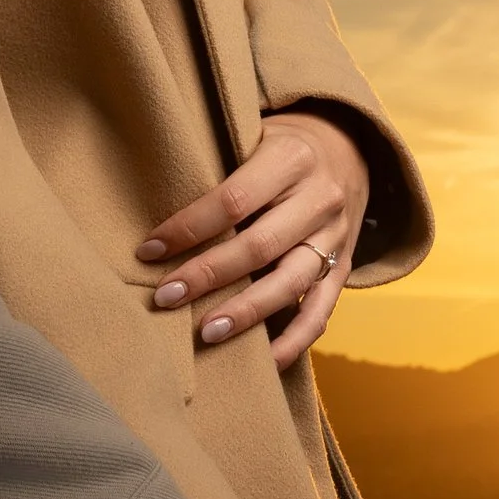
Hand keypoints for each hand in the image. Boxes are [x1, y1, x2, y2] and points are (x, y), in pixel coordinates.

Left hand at [136, 111, 369, 372]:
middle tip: (165, 296)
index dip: (188, 229)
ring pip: (291, 283)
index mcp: (291, 158)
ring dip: (247, 312)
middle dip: (208, 275)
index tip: (148, 250)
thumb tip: (159, 219)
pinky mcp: (345, 267)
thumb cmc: (280, 146)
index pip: (232, 200)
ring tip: (207, 333)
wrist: (350, 150)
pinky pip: (321, 310)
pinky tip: (264, 361)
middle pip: (259, 246)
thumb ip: (220, 170)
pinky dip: (294, 340)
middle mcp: (319, 198)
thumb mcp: (255, 137)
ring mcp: (337, 236)